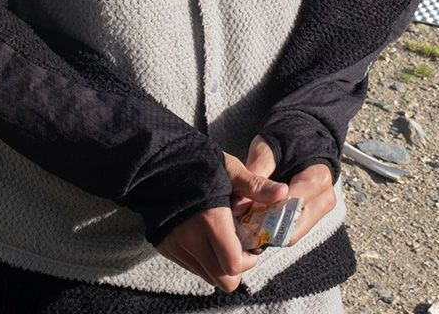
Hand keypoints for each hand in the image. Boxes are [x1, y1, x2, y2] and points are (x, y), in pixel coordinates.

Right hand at [155, 146, 287, 290]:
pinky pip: (191, 265)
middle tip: (239, 245)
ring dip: (218, 264)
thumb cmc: (197, 161)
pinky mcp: (165, 246)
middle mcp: (191, 238)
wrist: (155, 160)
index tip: (252, 246)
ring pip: (206, 274)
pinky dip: (201, 257)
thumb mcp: (230, 169)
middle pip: (222, 279)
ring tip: (220, 237)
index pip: (234, 265)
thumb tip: (283, 192)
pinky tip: (202, 234)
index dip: (248, 261)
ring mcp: (176, 245)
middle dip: (235, 267)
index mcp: (210, 220)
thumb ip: (256, 187)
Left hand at [234, 137, 335, 245]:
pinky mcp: (311, 218)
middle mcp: (324, 198)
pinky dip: (273, 230)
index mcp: (318, 178)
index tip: (244, 218)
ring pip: (293, 235)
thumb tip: (241, 206)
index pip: (295, 206)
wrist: (299, 140)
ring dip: (269, 232)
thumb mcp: (265, 151)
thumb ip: (255, 174)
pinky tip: (255, 222)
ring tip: (246, 224)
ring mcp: (320, 210)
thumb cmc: (282, 142)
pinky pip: (291, 232)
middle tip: (241, 227)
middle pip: (295, 227)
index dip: (269, 215)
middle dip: (266, 229)